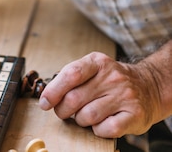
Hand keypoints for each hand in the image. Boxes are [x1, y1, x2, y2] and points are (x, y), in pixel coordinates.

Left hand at [38, 51, 162, 137]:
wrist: (148, 86)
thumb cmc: (112, 80)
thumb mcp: (94, 69)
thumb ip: (72, 77)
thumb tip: (48, 95)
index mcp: (98, 62)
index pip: (71, 74)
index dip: (54, 91)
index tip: (45, 102)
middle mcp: (112, 77)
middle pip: (75, 98)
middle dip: (62, 110)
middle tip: (63, 112)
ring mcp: (124, 95)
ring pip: (87, 116)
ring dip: (80, 120)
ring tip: (85, 116)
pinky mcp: (134, 115)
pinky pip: (105, 129)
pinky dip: (97, 130)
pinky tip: (100, 123)